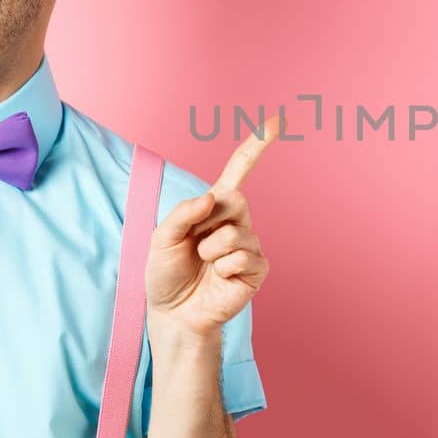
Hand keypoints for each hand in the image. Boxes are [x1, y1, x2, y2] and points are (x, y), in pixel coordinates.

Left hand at [146, 116, 277, 337]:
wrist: (173, 314)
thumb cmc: (166, 274)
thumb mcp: (161, 238)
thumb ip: (183, 213)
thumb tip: (213, 196)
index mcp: (214, 207)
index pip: (239, 170)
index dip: (256, 146)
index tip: (276, 123)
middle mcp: (236, 222)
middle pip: (236, 200)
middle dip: (208, 223)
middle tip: (195, 245)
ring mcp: (249, 245)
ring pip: (235, 234)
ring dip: (211, 251)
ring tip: (204, 266)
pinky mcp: (257, 270)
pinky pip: (244, 258)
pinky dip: (224, 268)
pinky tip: (219, 278)